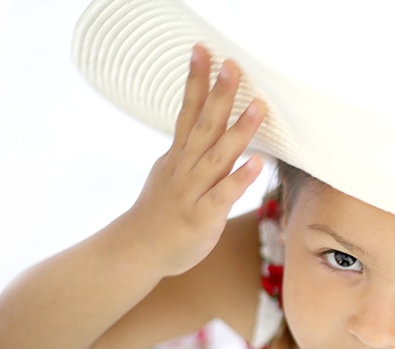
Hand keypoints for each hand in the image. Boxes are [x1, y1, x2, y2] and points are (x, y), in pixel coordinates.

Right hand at [123, 44, 265, 275]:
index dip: (196, 82)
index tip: (204, 52)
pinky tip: (257, 164)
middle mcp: (184, 169)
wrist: (137, 251)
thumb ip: (192, 151)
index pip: (188, 112)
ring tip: (257, 107)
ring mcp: (191, 192)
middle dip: (218, 95)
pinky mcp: (201, 217)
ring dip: (238, 132)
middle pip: (204, 126)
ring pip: (216, 157)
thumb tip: (208, 127)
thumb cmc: (160, 213)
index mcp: (178, 157)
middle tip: (232, 67)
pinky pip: (222, 196)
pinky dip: (239, 179)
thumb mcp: (171, 173)